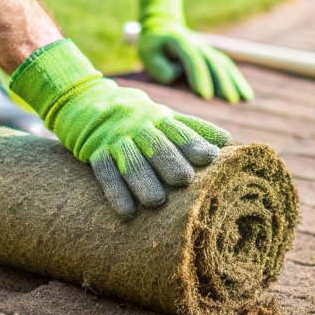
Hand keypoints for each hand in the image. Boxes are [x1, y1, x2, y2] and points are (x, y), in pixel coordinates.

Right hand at [10, 39, 231, 214]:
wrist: (86, 101)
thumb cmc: (137, 116)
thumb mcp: (162, 116)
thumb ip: (192, 129)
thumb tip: (228, 141)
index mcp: (159, 118)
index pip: (179, 131)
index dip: (194, 143)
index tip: (211, 157)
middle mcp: (138, 128)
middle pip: (156, 145)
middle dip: (169, 161)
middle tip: (184, 180)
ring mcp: (116, 140)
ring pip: (130, 161)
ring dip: (142, 181)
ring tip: (156, 202)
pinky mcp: (95, 153)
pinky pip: (105, 173)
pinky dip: (115, 192)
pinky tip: (126, 212)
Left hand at [137, 0, 253, 102]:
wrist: (163, 26)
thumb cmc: (153, 45)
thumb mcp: (147, 53)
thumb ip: (159, 66)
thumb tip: (176, 75)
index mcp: (180, 41)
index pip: (191, 58)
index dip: (199, 75)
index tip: (204, 95)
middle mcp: (197, 43)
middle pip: (213, 61)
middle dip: (222, 81)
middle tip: (230, 100)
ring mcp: (207, 48)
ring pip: (224, 63)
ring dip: (235, 81)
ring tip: (245, 99)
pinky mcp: (212, 55)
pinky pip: (227, 67)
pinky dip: (237, 80)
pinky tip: (246, 95)